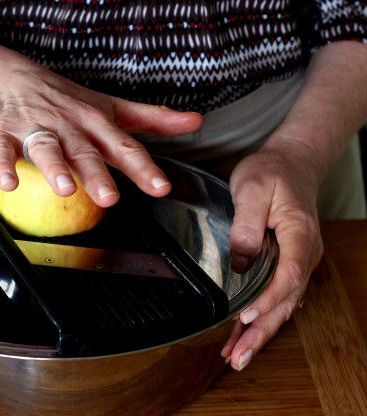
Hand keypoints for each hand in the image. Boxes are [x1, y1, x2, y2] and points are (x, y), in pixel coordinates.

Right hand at [0, 59, 201, 206]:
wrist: (7, 76)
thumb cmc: (63, 98)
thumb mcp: (109, 106)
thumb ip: (151, 119)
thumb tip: (194, 122)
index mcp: (95, 122)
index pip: (123, 146)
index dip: (143, 168)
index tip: (160, 187)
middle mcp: (68, 125)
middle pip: (84, 151)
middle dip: (97, 174)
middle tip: (109, 198)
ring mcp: (34, 127)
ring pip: (46, 148)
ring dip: (55, 168)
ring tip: (65, 188)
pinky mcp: (2, 132)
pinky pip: (2, 150)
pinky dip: (3, 165)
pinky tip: (8, 182)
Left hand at [221, 143, 323, 370]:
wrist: (292, 164)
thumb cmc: (273, 173)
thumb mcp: (252, 189)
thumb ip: (246, 225)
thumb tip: (240, 260)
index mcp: (300, 235)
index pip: (288, 276)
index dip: (267, 300)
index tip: (245, 317)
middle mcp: (304, 254)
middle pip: (285, 301)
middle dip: (261, 332)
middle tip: (239, 357)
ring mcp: (298, 261)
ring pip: (281, 305)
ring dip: (259, 332)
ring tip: (238, 357)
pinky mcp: (287, 263)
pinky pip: (276, 296)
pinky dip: (261, 318)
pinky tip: (245, 334)